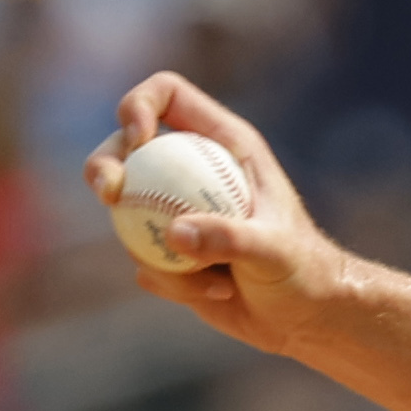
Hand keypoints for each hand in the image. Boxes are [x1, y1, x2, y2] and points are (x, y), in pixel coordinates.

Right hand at [84, 72, 349, 356]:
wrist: (307, 316)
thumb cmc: (305, 271)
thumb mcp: (275, 251)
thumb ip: (230, 238)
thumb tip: (175, 233)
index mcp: (224, 145)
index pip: (167, 95)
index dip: (139, 105)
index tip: (138, 140)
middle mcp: (194, 170)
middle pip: (123, 146)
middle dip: (103, 165)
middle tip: (111, 195)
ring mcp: (174, 209)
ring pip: (126, 212)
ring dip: (155, 253)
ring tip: (215, 279)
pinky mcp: (167, 249)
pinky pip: (143, 261)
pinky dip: (173, 282)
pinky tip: (220, 291)